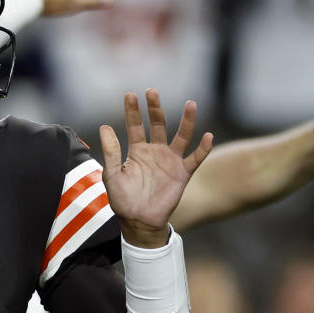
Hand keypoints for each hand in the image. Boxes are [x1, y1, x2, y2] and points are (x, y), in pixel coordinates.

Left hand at [100, 89, 212, 246]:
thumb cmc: (123, 199)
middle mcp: (155, 151)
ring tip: (190, 104)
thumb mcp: (112, 174)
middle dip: (155, 108)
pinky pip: (196, 158)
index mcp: (137, 150)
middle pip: (158, 124)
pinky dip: (203, 148)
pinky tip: (208, 136)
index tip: (130, 94)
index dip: (133, 111)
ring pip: (181, 136)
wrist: (138, 221)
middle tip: (152, 91)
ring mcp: (170, 161)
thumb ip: (111, 151)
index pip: (135, 125)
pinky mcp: (182, 173)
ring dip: (187, 121)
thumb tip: (105, 126)